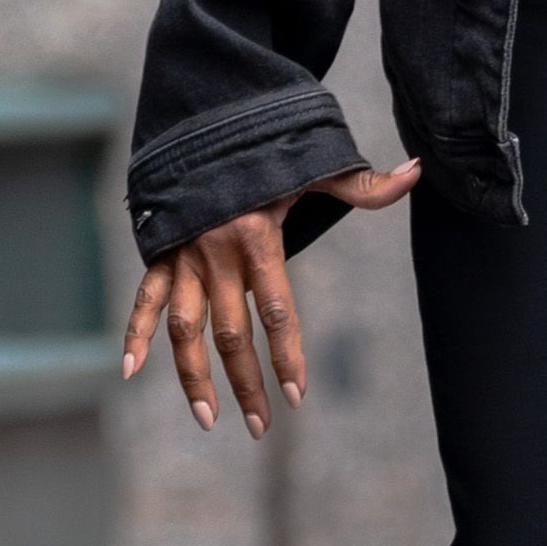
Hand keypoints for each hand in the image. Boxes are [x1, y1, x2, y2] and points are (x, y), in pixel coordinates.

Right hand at [121, 163, 420, 437]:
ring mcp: (184, 256)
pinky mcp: (160, 252)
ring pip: (184, 329)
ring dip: (192, 376)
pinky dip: (133, 332)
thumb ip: (365, 181)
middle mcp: (217, 254)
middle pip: (231, 334)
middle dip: (247, 383)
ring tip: (209, 418)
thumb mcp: (316, 162)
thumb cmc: (270, 146)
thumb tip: (418, 171)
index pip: (278, 310)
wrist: (208, 119)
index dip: (287, 355)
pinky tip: (129, 371)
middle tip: (261, 427)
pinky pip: (144, 298)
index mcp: (259, 237)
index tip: (297, 395)